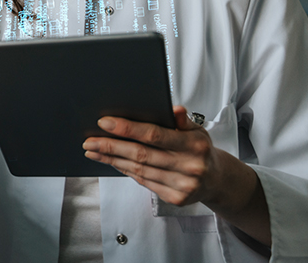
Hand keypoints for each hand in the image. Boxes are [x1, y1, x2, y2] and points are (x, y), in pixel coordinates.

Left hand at [84, 105, 270, 245]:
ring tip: (94, 151)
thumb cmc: (200, 149)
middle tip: (89, 141)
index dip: (127, 129)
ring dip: (112, 160)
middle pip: (141, 155)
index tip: (104, 123)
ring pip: (139, 170)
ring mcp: (183, 185)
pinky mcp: (176, 198)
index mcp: (194, 145)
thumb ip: (183, 119)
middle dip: (111, 146)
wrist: (217, 180)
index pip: (154, 135)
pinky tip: (112, 162)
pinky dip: (125, 170)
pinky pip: (144, 182)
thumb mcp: (197, 129)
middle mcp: (190, 166)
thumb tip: (174, 109)